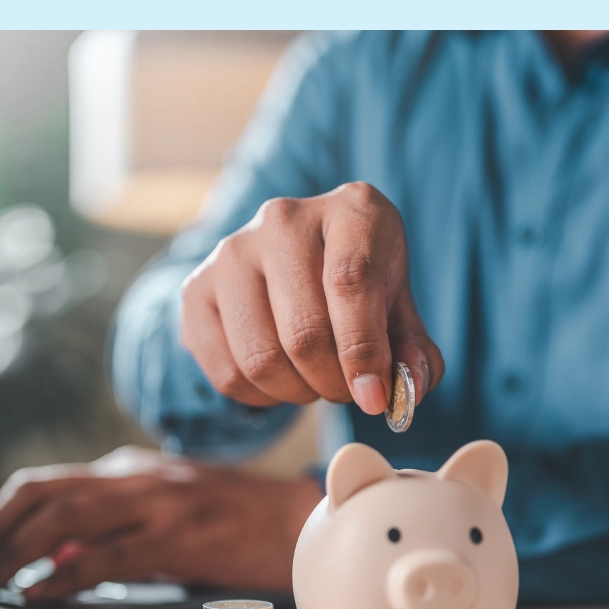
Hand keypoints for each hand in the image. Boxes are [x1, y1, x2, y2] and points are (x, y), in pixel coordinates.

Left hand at [0, 446, 323, 601]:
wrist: (297, 517)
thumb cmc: (235, 516)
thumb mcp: (169, 508)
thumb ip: (116, 525)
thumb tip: (55, 557)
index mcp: (133, 468)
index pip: (47, 482)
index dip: (3, 516)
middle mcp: (138, 477)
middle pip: (43, 494)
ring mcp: (158, 503)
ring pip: (64, 519)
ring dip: (13, 554)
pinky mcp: (178, 536)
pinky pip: (105, 555)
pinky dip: (62, 576)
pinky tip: (40, 595)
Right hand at [180, 181, 443, 414]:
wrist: (291, 260)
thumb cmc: (358, 282)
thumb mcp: (397, 306)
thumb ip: (411, 349)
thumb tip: (406, 393)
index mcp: (351, 210)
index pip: (351, 283)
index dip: (363, 352)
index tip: (375, 398)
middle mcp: (284, 219)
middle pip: (304, 332)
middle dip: (333, 383)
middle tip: (348, 392)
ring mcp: (232, 251)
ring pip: (261, 359)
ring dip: (297, 393)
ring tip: (316, 383)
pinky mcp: (197, 289)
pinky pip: (227, 373)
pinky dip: (261, 397)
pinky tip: (281, 381)